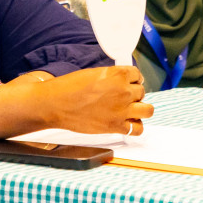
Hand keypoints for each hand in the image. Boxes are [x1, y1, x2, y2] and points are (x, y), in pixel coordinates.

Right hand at [0, 65, 151, 136]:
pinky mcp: (115, 126)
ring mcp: (122, 110)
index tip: (129, 83)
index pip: (138, 74)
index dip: (133, 79)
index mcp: (117, 74)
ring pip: (148, 110)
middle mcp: (124, 91)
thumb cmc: (69, 87)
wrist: (55, 104)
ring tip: (130, 110)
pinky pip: (137, 129)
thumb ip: (111, 77)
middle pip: (142, 91)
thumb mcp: (93, 73)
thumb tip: (120, 82)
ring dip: (140, 109)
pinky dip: (134, 127)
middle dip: (133, 94)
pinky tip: (126, 123)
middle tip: (122, 97)